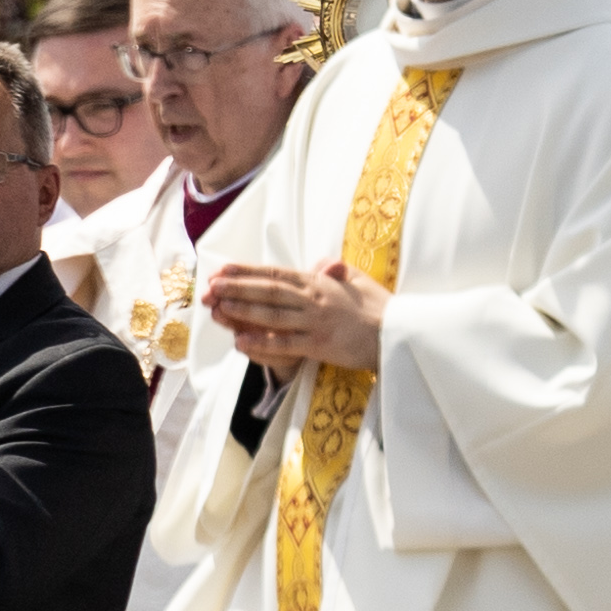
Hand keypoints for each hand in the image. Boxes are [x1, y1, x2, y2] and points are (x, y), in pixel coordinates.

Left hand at [205, 256, 385, 374]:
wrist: (400, 334)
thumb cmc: (380, 307)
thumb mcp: (357, 280)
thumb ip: (334, 271)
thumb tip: (319, 264)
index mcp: (320, 282)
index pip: (276, 274)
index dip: (247, 272)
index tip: (223, 269)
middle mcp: (314, 299)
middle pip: (268, 292)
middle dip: (236, 289)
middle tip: (209, 288)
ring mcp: (315, 322)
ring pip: (271, 316)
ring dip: (242, 312)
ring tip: (217, 309)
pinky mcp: (319, 346)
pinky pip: (284, 344)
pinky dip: (260, 342)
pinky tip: (240, 340)